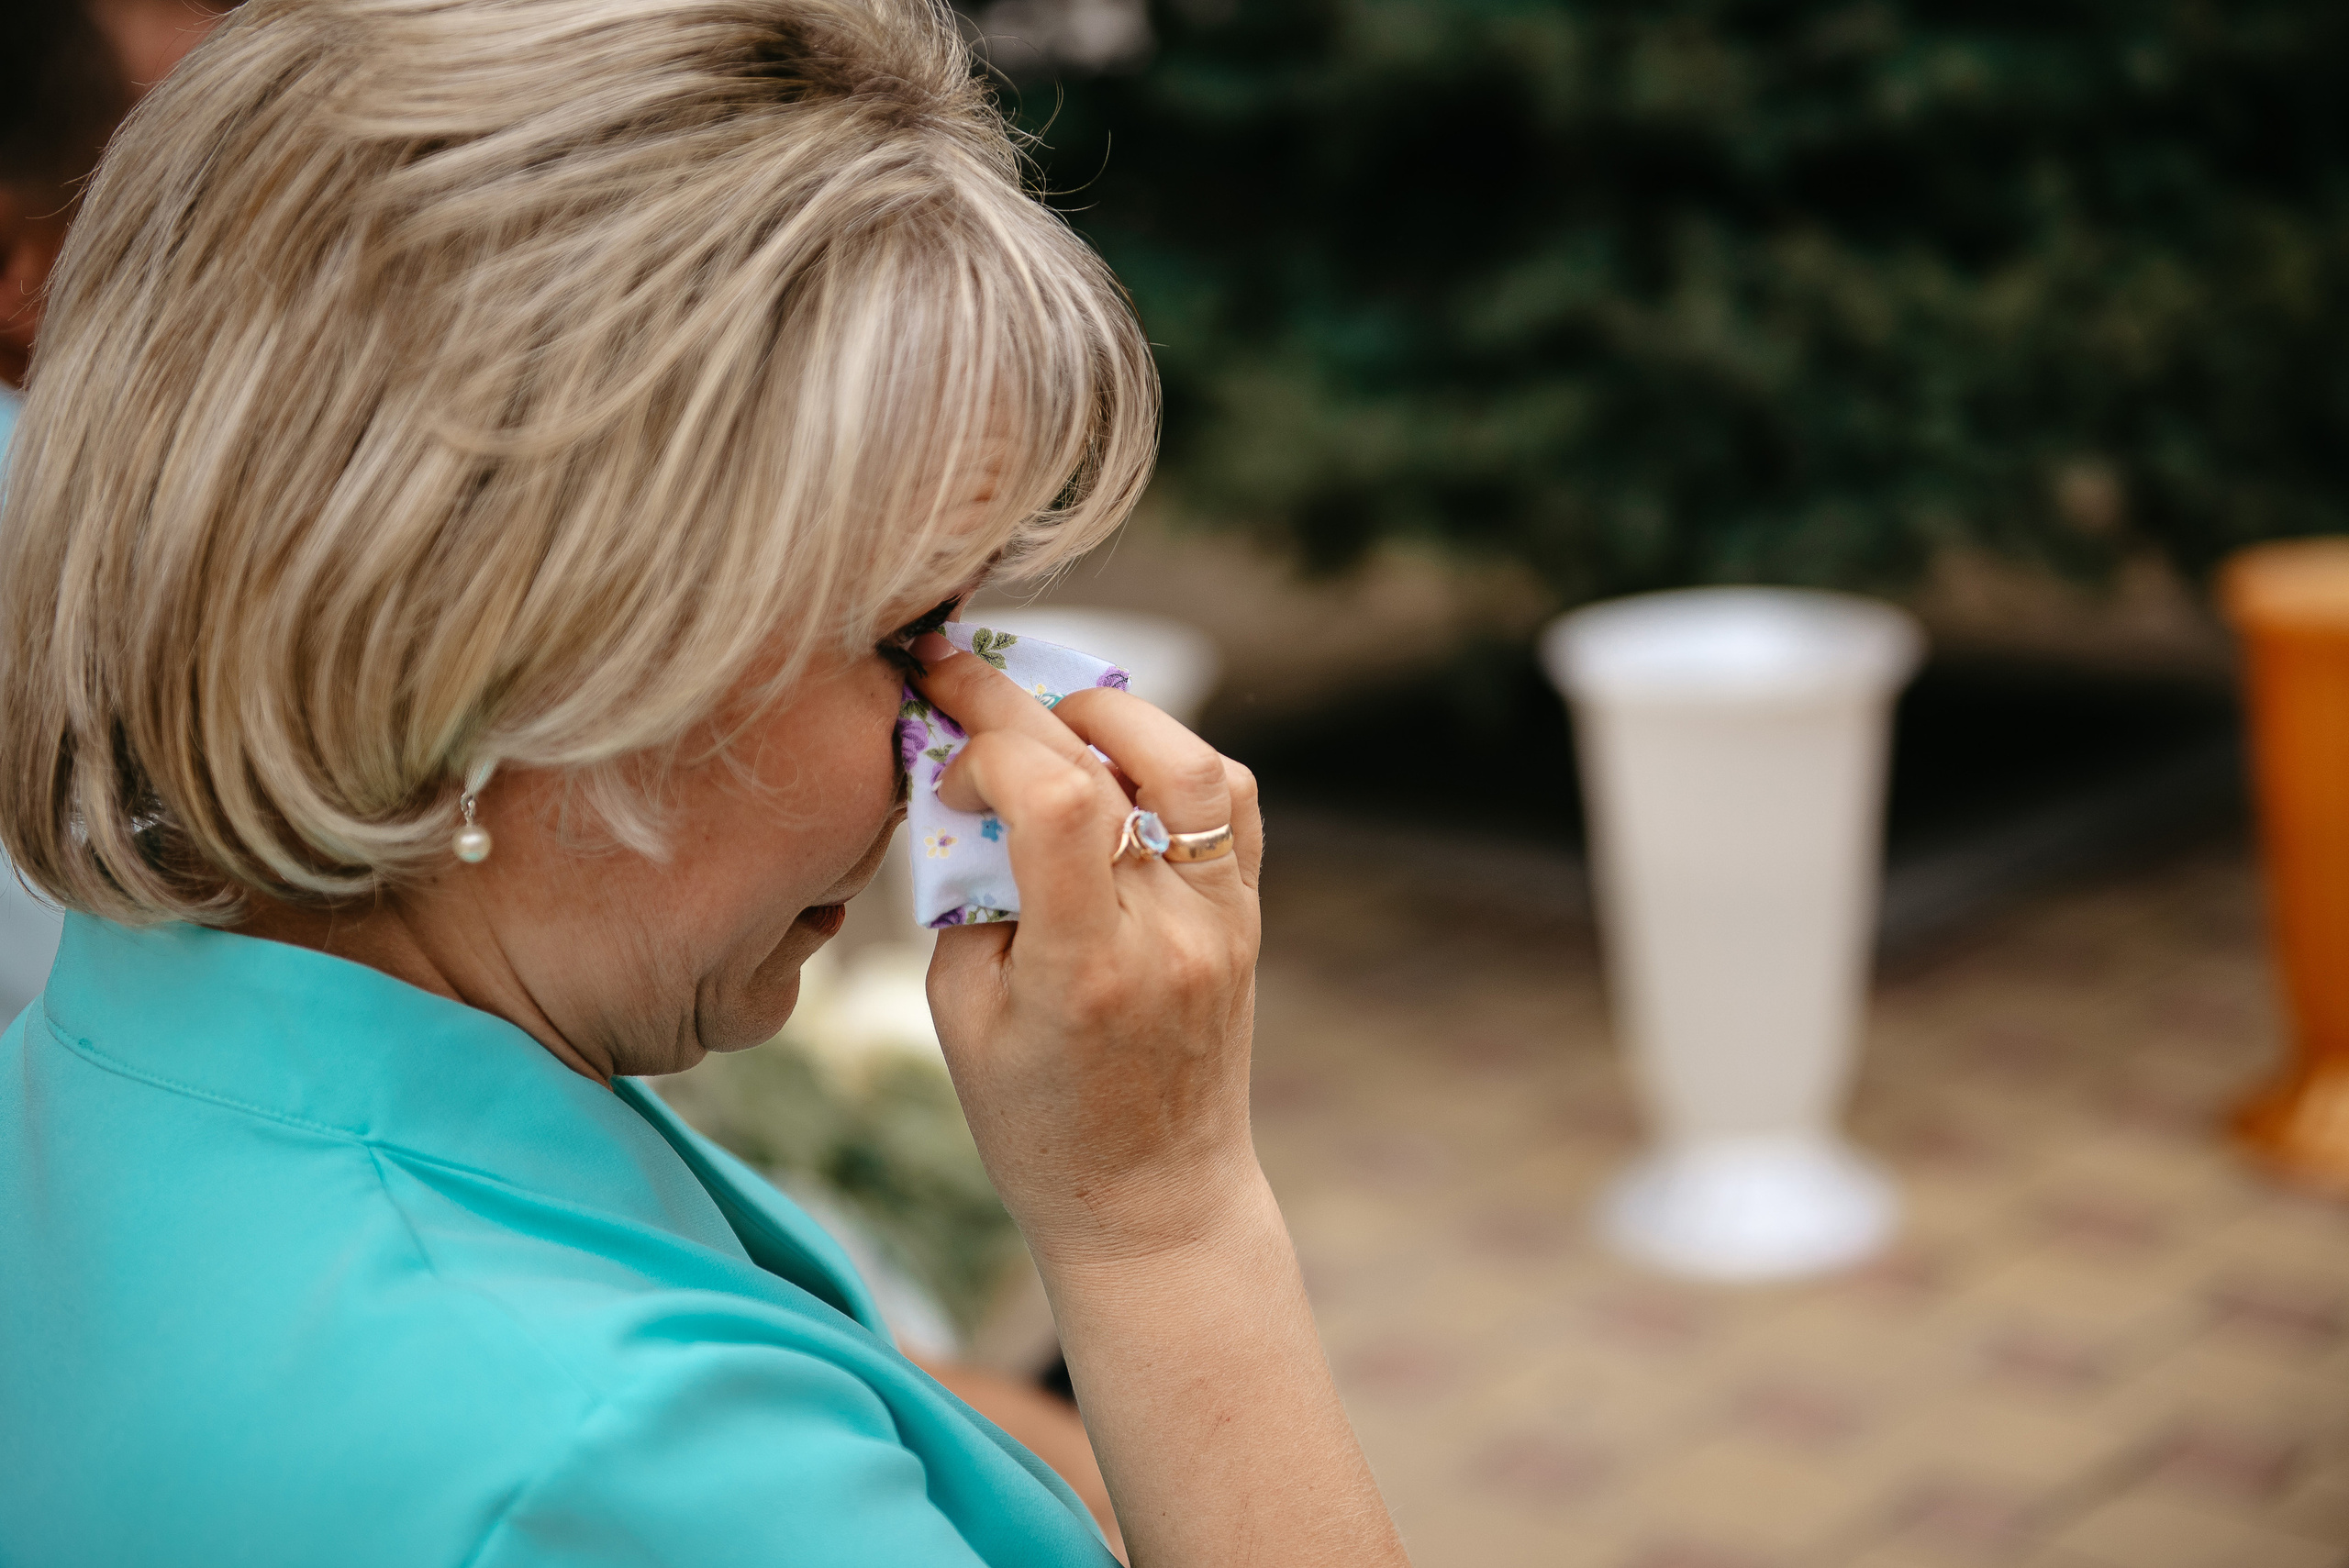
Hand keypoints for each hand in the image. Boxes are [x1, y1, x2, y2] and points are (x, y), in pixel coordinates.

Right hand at [908, 633, 1263, 1270]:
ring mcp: (1220, 919)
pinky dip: (1169, 757)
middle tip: (957, 678)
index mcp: (1086, 969)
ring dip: (1109, 715)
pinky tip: (1115, 766)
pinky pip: (1227, 798)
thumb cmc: (1038, 1125)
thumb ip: (961, 893)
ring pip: (1187, 761)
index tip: (947, 764)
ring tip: (1048, 722)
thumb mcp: (961, 1017)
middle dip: (1016, 702)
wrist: (1154, 1200)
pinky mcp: (1245, 915)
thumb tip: (962, 784)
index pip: (1058, 800)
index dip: (990, 745)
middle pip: (1108, 765)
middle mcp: (1168, 933)